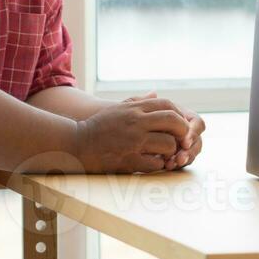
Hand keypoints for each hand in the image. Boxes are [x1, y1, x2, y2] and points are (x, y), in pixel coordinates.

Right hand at [76, 96, 191, 173]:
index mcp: (135, 109)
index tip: (178, 125)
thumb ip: (138, 101)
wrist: (77, 144)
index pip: (168, 105)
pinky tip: (152, 162)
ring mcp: (134, 142)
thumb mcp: (118, 108)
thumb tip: (155, 93)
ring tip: (165, 153)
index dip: (179, 115)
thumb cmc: (98, 126)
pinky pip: (155, 163)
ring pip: (168, 144)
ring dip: (170, 150)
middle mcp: (136, 123)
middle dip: (182, 131)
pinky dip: (158, 164)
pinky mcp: (129, 160)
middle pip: (174, 122)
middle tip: (180, 140)